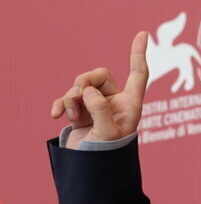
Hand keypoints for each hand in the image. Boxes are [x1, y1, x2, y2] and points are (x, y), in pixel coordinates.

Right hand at [50, 32, 149, 148]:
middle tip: (77, 98)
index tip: (142, 34)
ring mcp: (96, 106)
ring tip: (69, 116)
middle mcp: (115, 102)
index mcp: (130, 104)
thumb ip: (100, 110)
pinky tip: (54, 116)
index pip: (138, 74)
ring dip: (70, 98)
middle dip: (84, 82)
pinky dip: (59, 104)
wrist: (90, 170)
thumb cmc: (106, 154)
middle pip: (99, 75)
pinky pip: (67, 98)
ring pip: (80, 86)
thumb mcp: (107, 133)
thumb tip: (88, 91)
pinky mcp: (79, 112)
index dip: (139, 54)